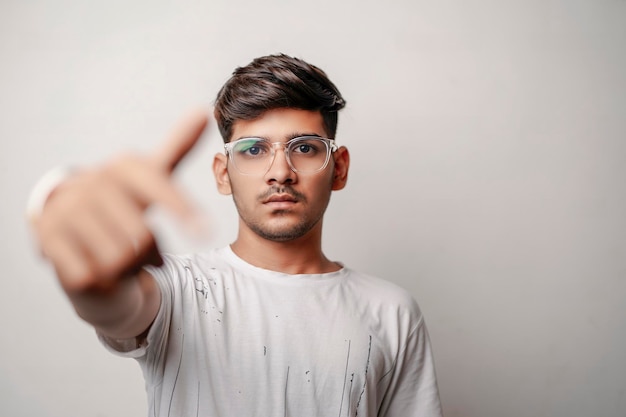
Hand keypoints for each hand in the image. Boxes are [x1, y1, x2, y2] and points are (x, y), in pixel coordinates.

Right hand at [33, 109, 207, 292]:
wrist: (75, 227)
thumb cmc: (125, 202)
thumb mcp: (151, 176)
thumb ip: (177, 147)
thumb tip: (202, 111)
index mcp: (124, 165)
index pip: (159, 187)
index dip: (182, 210)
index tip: (206, 232)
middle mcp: (92, 180)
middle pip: (140, 236)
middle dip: (146, 252)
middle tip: (139, 248)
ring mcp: (65, 208)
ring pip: (117, 259)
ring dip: (125, 267)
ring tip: (116, 252)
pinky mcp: (47, 237)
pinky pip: (92, 274)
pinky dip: (102, 279)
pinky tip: (95, 264)